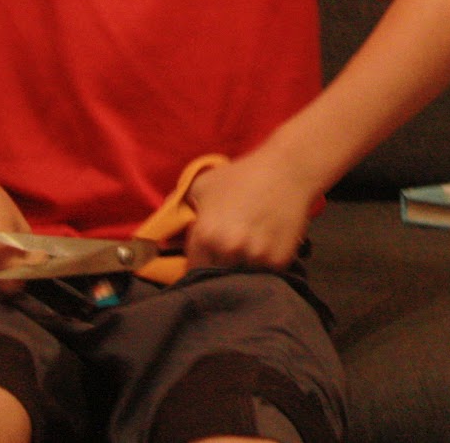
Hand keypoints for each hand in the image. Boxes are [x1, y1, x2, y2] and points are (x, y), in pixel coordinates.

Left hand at [183, 149, 312, 270]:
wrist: (288, 171)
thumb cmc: (242, 176)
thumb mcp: (202, 185)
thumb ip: (179, 208)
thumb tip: (162, 234)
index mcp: (206, 236)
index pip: (192, 269)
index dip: (197, 265)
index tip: (203, 260)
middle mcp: (229, 251)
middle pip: (216, 276)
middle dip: (218, 268)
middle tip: (225, 255)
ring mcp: (256, 259)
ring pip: (241, 278)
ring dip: (241, 269)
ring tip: (246, 252)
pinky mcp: (279, 262)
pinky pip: (265, 274)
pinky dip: (263, 266)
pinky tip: (266, 247)